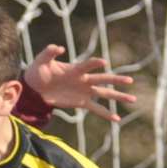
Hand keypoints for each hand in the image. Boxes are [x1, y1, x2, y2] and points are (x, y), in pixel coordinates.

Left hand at [22, 46, 137, 122]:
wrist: (33, 88)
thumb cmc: (38, 72)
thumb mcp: (40, 61)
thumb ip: (49, 53)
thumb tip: (59, 48)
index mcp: (75, 69)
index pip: (87, 65)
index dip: (94, 63)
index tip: (103, 62)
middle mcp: (84, 80)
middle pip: (103, 79)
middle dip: (116, 80)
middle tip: (130, 80)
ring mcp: (84, 92)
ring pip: (105, 94)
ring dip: (118, 96)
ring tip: (133, 99)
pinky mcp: (81, 103)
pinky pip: (96, 108)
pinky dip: (106, 114)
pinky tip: (117, 120)